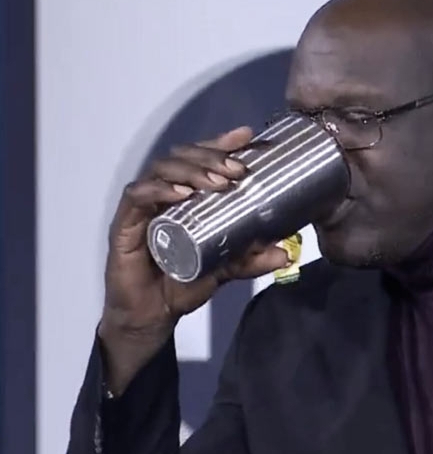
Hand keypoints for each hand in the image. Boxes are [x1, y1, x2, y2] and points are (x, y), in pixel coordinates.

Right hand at [99, 126, 288, 392]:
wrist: (152, 316)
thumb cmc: (181, 284)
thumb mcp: (224, 269)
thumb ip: (250, 260)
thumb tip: (287, 254)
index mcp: (184, 198)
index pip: (201, 160)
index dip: (221, 144)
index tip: (246, 137)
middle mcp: (162, 195)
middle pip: (181, 157)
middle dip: (210, 157)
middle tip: (236, 169)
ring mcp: (143, 207)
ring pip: (161, 171)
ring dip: (190, 170)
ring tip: (216, 181)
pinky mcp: (124, 224)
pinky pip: (137, 197)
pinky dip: (158, 190)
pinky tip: (180, 192)